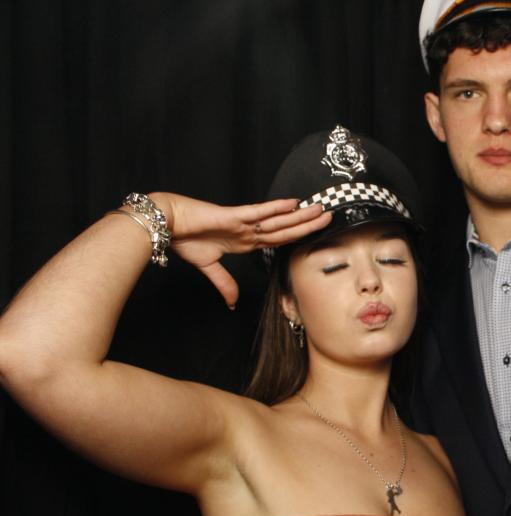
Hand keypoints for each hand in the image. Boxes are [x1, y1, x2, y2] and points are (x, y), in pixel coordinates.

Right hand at [148, 192, 330, 307]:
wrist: (166, 225)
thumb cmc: (185, 239)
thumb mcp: (209, 266)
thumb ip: (224, 283)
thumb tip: (232, 303)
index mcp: (245, 241)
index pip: (278, 240)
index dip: (297, 237)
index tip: (315, 234)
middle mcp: (248, 231)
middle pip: (285, 229)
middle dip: (307, 224)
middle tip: (330, 217)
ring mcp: (243, 223)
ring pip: (278, 220)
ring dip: (300, 216)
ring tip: (321, 209)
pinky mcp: (233, 216)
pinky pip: (259, 212)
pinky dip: (276, 208)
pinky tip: (294, 204)